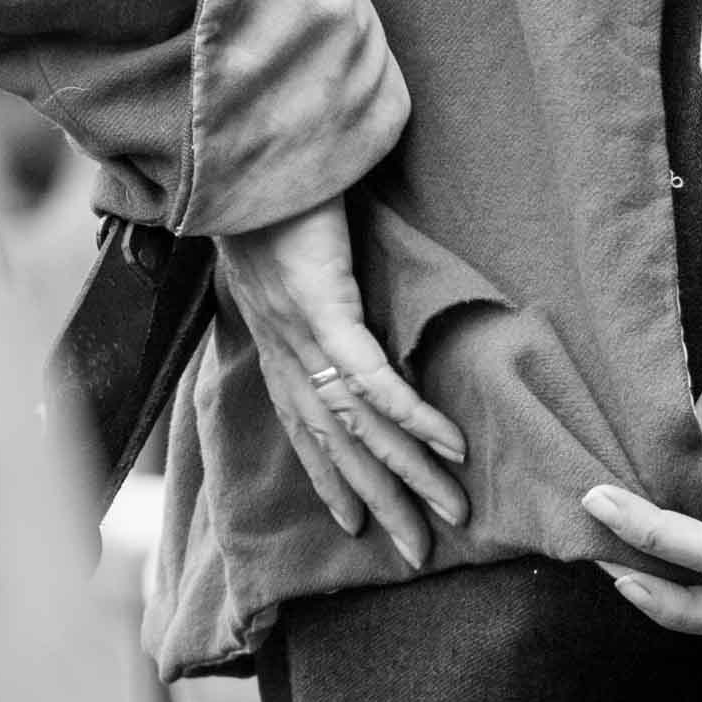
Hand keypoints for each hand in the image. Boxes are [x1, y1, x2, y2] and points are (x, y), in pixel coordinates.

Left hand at [213, 198, 468, 569]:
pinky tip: (448, 446)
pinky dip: (413, 417)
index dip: (332, 481)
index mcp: (276, 342)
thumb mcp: (292, 251)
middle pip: (338, 447)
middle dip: (380, 503)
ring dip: (409, 474)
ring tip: (452, 510)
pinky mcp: (326, 309)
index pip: (306, 430)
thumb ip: (314, 284)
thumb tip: (339, 298)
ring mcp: (302, 335)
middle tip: (417, 553)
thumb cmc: (278, 191)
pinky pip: (375, 380)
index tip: (356, 526)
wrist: (249, 149)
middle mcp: (285, 352)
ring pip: (360, 426)